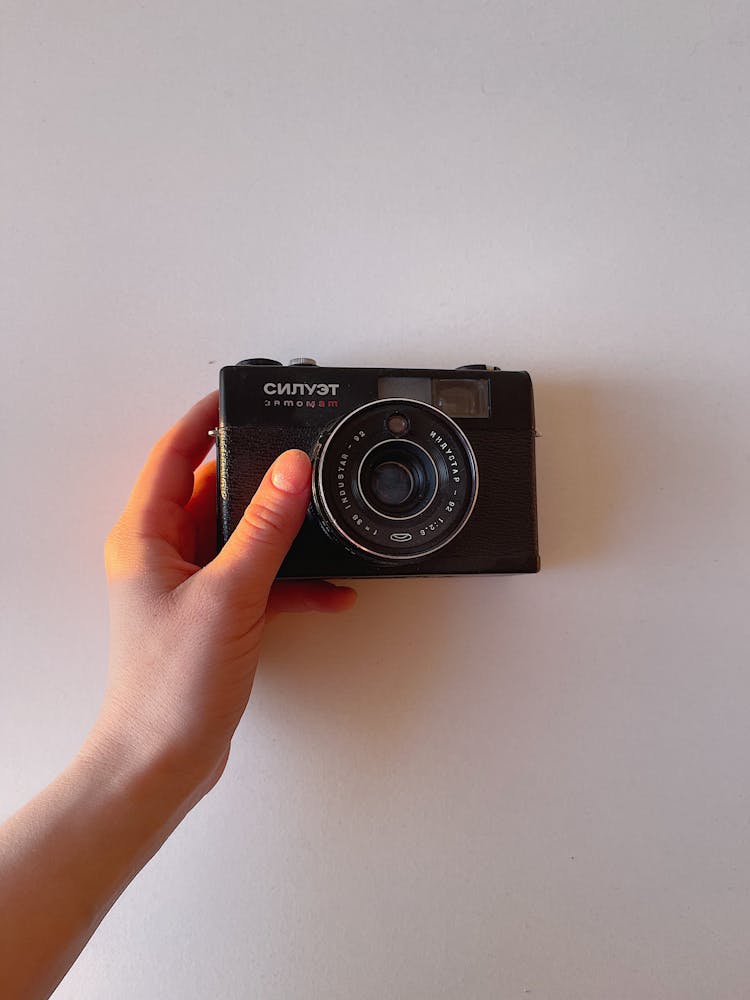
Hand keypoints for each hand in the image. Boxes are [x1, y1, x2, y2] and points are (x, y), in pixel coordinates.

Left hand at [84, 389, 355, 798]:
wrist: (164, 759)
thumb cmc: (169, 686)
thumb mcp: (228, 594)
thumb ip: (265, 528)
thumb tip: (290, 469)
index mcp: (146, 536)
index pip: (173, 454)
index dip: (204, 420)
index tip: (238, 396)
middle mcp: (163, 554)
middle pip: (213, 492)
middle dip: (259, 478)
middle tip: (299, 458)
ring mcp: (190, 585)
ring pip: (241, 536)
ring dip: (282, 534)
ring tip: (322, 523)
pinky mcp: (215, 614)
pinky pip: (258, 578)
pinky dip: (292, 581)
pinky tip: (329, 592)